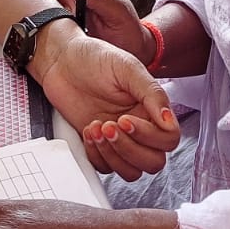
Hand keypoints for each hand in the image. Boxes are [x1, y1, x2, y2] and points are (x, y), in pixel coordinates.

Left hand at [34, 24, 177, 179]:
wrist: (60, 60)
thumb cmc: (94, 58)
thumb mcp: (127, 68)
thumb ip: (152, 93)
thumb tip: (169, 121)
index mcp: (152, 109)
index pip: (168, 139)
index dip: (150, 136)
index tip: (125, 119)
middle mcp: (140, 127)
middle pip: (153, 161)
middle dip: (129, 149)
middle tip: (108, 125)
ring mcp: (120, 140)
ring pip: (132, 171)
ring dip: (113, 155)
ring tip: (95, 128)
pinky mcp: (99, 146)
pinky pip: (106, 168)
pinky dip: (97, 156)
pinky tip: (88, 131)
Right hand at [41, 0, 149, 61]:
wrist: (129, 51)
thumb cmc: (127, 30)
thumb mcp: (119, 12)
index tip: (70, 7)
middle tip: (67, 18)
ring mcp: (64, 3)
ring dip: (44, 9)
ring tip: (60, 24)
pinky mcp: (58, 20)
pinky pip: (41, 14)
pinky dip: (42, 21)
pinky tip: (54, 30)